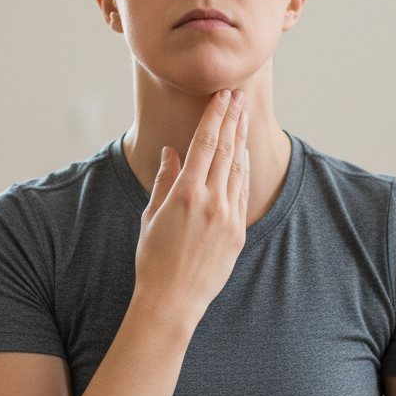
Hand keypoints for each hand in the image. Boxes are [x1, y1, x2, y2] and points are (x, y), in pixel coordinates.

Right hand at [134, 88, 249, 327]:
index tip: (222, 95)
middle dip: (233, 119)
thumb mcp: (151, 216)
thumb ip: (164, 179)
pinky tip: (243, 154)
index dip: (215, 115)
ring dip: (241, 140)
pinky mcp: (238, 233)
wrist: (172, 300)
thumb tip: (172, 151)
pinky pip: (242, 192)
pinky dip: (243, 170)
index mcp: (185, 193)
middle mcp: (210, 201)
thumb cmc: (153, 259)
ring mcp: (228, 217)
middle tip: (238, 95)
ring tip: (243, 116)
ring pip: (238, 168)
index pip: (205, 143)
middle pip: (227, 149)